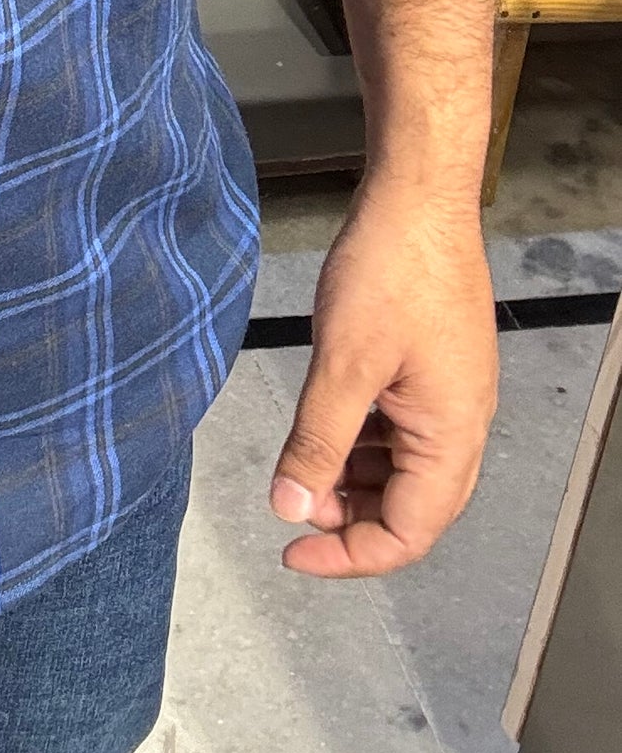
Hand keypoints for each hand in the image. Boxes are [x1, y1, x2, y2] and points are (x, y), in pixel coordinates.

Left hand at [269, 176, 498, 577]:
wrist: (417, 197)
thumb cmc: (390, 271)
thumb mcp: (344, 362)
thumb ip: (317, 440)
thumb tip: (289, 506)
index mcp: (453, 436)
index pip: (409, 532)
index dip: (349, 555)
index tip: (290, 552)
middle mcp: (462, 426)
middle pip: (411, 509)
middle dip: (350, 521)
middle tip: (290, 506)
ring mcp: (449, 397)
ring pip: (403, 471)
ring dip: (352, 482)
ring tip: (300, 470)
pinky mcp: (432, 370)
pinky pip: (399, 432)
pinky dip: (360, 442)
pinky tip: (323, 430)